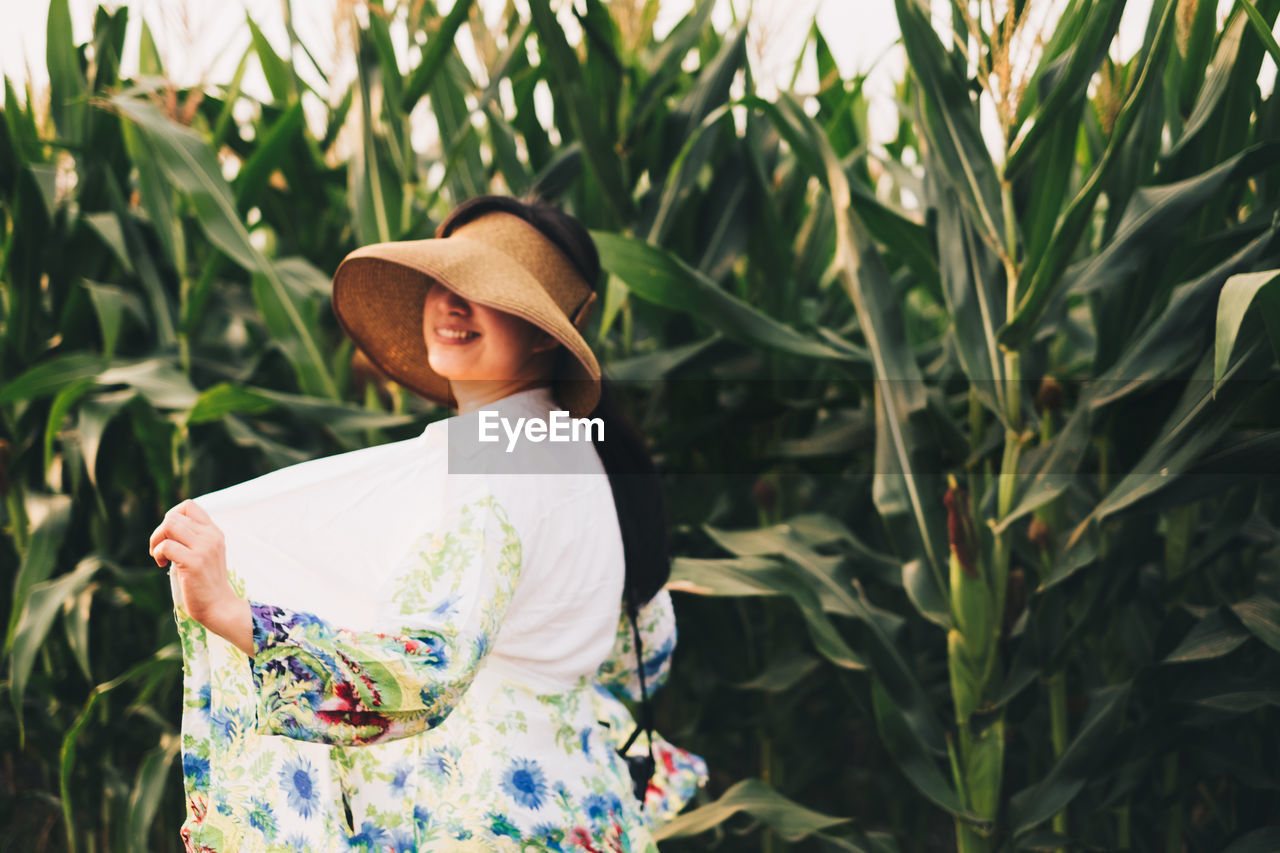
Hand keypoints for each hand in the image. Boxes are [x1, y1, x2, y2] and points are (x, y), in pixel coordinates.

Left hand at [149, 500, 237, 626]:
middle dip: (159, 532)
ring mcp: (204, 548)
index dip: (172, 516)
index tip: (169, 535)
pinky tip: (162, 565)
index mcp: (214, 532)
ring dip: (156, 540)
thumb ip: (192, 538)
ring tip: (159, 556)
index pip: (189, 506)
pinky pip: (166, 546)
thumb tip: (166, 526)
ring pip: (169, 525)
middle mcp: (211, 536)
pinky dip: (158, 554)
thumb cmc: (205, 582)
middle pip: (174, 516)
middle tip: (159, 549)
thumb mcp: (204, 553)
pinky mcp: (194, 562)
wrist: (219, 606)